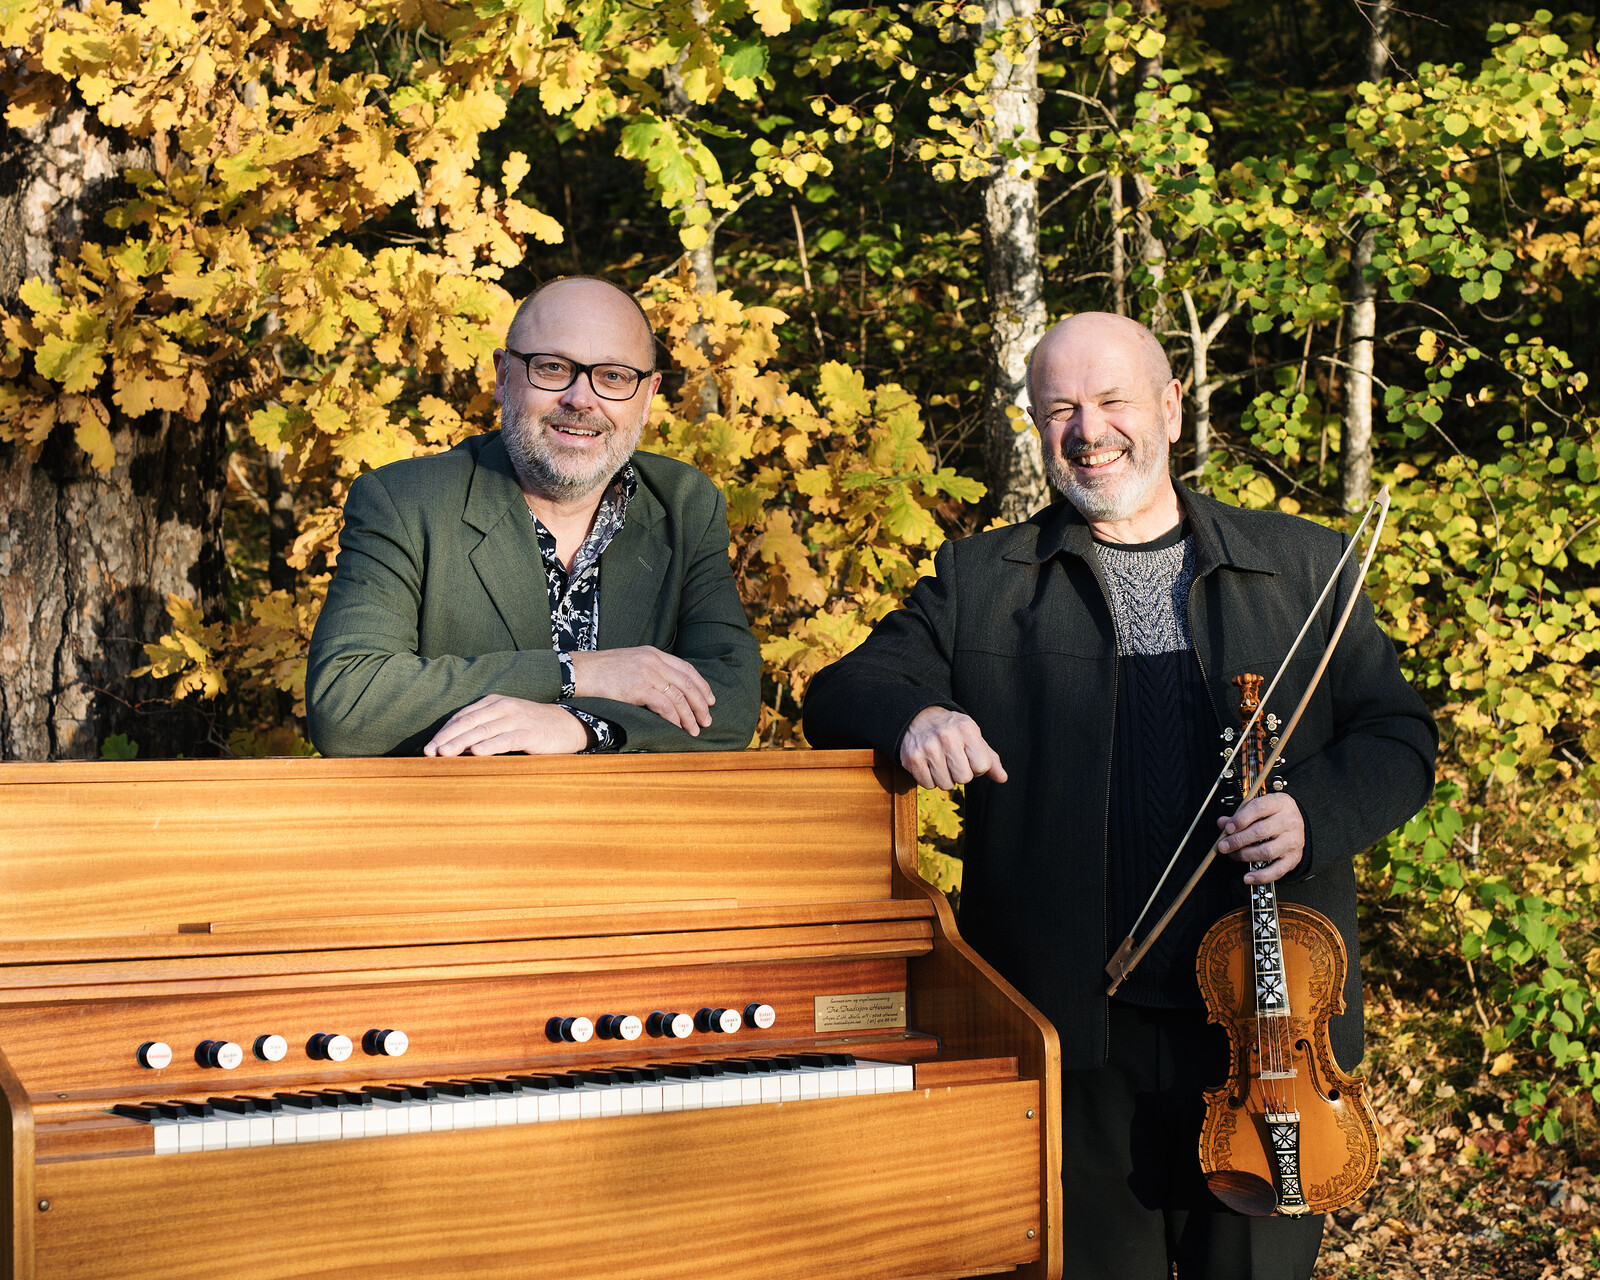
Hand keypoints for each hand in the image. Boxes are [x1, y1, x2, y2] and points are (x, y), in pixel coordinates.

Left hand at [424, 696, 588, 756]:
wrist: (567, 725)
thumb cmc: (531, 727)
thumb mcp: (505, 722)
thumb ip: (483, 729)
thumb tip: (454, 747)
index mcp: (492, 703)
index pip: (462, 717)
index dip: (443, 732)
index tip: (427, 749)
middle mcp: (502, 707)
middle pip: (468, 723)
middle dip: (446, 738)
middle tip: (429, 753)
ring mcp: (516, 718)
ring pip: (483, 730)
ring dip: (461, 743)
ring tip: (444, 754)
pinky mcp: (529, 733)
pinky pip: (506, 739)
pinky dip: (490, 746)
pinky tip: (476, 753)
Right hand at [570, 647, 714, 736]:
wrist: (580, 671)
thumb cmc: (602, 672)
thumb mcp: (631, 663)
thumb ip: (650, 671)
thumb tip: (667, 691)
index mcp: (654, 654)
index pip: (686, 669)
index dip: (702, 686)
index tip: (710, 700)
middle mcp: (653, 661)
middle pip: (687, 683)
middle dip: (701, 704)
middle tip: (707, 720)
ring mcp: (646, 673)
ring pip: (679, 696)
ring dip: (690, 716)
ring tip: (695, 730)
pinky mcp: (638, 688)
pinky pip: (664, 705)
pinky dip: (675, 718)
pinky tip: (678, 728)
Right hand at [899, 707, 1007, 789]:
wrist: (918, 717)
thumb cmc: (952, 730)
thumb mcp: (973, 736)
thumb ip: (990, 758)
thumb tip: (1002, 778)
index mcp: (967, 730)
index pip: (982, 766)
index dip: (977, 767)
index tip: (969, 757)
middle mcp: (947, 737)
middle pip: (964, 778)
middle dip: (961, 774)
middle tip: (953, 760)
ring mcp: (928, 748)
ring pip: (945, 784)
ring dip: (945, 778)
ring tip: (941, 762)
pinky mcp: (912, 758)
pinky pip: (928, 784)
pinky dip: (929, 779)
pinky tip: (929, 765)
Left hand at [1216, 793, 1304, 883]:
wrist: (1301, 824)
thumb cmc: (1276, 815)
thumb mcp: (1260, 807)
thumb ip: (1240, 815)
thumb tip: (1222, 823)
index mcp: (1280, 804)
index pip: (1259, 808)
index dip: (1241, 819)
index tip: (1228, 828)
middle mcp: (1289, 821)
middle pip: (1261, 831)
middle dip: (1238, 840)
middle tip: (1223, 846)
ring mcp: (1292, 841)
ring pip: (1267, 851)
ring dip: (1245, 855)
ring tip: (1233, 855)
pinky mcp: (1293, 858)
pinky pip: (1277, 870)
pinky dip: (1261, 876)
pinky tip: (1248, 877)